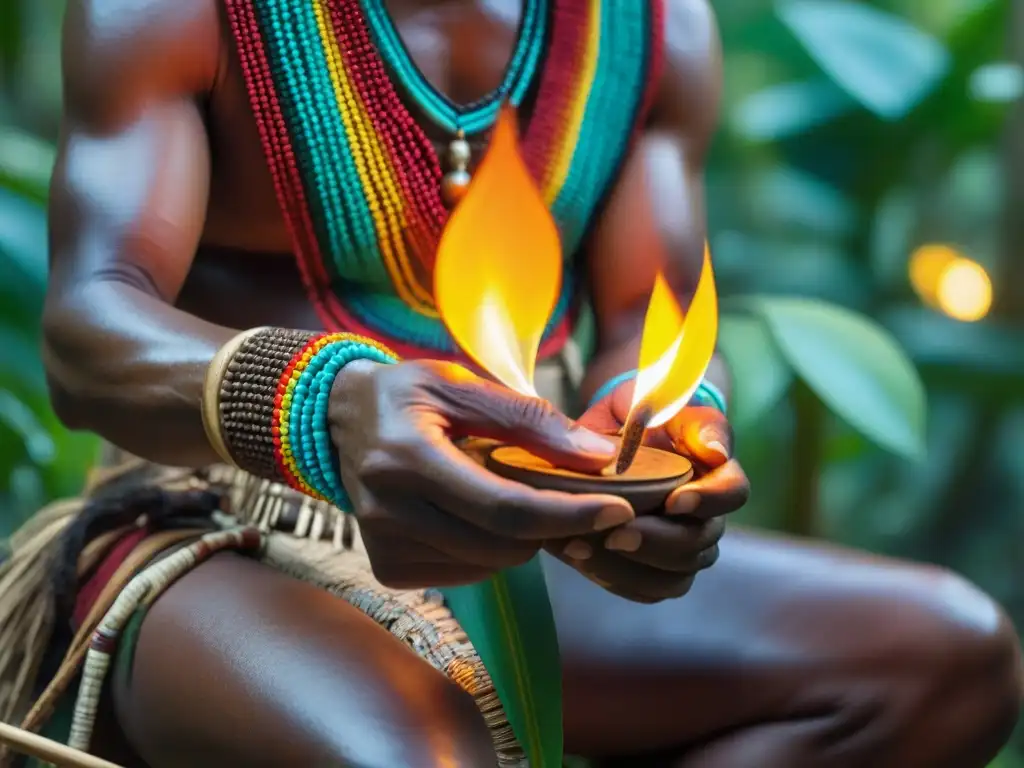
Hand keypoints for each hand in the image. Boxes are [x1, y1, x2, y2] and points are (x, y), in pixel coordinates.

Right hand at [329, 359, 634, 588]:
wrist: (336, 419)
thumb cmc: (405, 394)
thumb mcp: (461, 383)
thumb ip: (528, 419)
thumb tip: (597, 457)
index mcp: (406, 458)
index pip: (504, 508)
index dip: (568, 514)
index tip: (618, 509)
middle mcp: (388, 510)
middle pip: (502, 545)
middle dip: (549, 525)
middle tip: (559, 491)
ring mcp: (384, 546)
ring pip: (489, 564)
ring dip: (518, 536)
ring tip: (501, 490)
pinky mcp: (388, 568)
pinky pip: (466, 573)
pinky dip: (487, 549)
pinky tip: (470, 512)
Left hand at [546, 378, 749, 602]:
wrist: (601, 436)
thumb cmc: (637, 412)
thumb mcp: (659, 401)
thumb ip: (692, 420)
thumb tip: (717, 452)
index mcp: (717, 474)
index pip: (734, 494)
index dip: (710, 501)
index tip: (674, 501)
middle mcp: (706, 518)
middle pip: (700, 546)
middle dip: (658, 543)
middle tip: (615, 534)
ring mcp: (679, 548)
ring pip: (674, 578)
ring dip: (632, 568)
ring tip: (585, 548)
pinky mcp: (649, 568)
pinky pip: (644, 589)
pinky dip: (613, 578)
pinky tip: (578, 556)